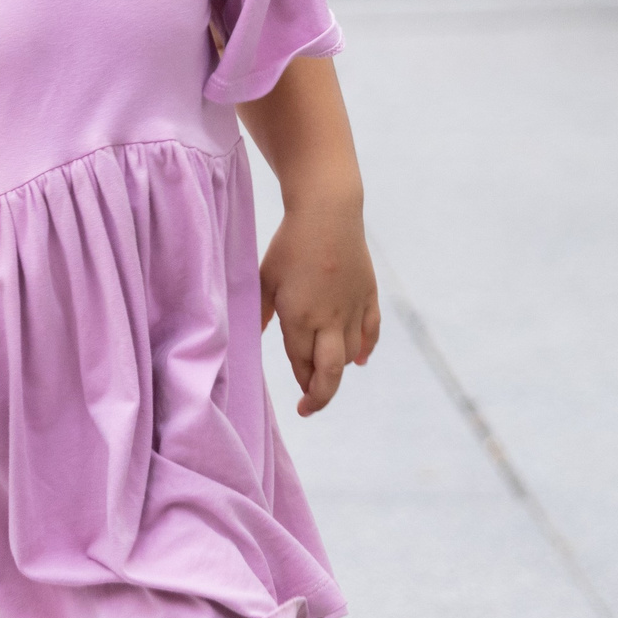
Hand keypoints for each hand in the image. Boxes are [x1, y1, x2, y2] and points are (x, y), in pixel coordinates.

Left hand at [260, 205, 380, 416]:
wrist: (328, 212)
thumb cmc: (289, 245)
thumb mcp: (264, 280)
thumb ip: (258, 314)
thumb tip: (246, 343)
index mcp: (301, 317)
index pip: (302, 364)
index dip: (302, 384)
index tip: (299, 402)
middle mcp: (330, 319)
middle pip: (332, 372)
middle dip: (322, 395)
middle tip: (310, 405)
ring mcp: (353, 308)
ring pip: (351, 355)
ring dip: (339, 369)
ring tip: (325, 374)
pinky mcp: (369, 295)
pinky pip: (371, 332)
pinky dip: (366, 349)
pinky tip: (360, 360)